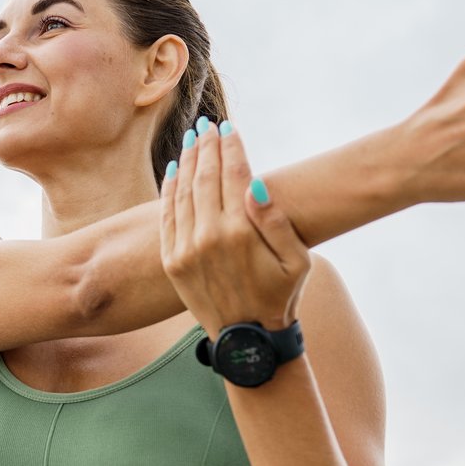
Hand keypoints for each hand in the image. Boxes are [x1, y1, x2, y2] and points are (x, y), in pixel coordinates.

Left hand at [161, 119, 309, 332]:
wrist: (248, 341)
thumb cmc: (280, 297)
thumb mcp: (296, 262)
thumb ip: (277, 222)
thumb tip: (255, 184)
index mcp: (241, 232)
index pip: (234, 175)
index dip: (232, 147)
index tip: (229, 127)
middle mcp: (209, 236)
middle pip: (205, 176)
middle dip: (207, 146)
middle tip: (207, 124)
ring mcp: (186, 248)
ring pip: (184, 192)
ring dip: (188, 161)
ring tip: (193, 139)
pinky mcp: (172, 260)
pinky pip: (168, 215)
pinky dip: (170, 189)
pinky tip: (176, 170)